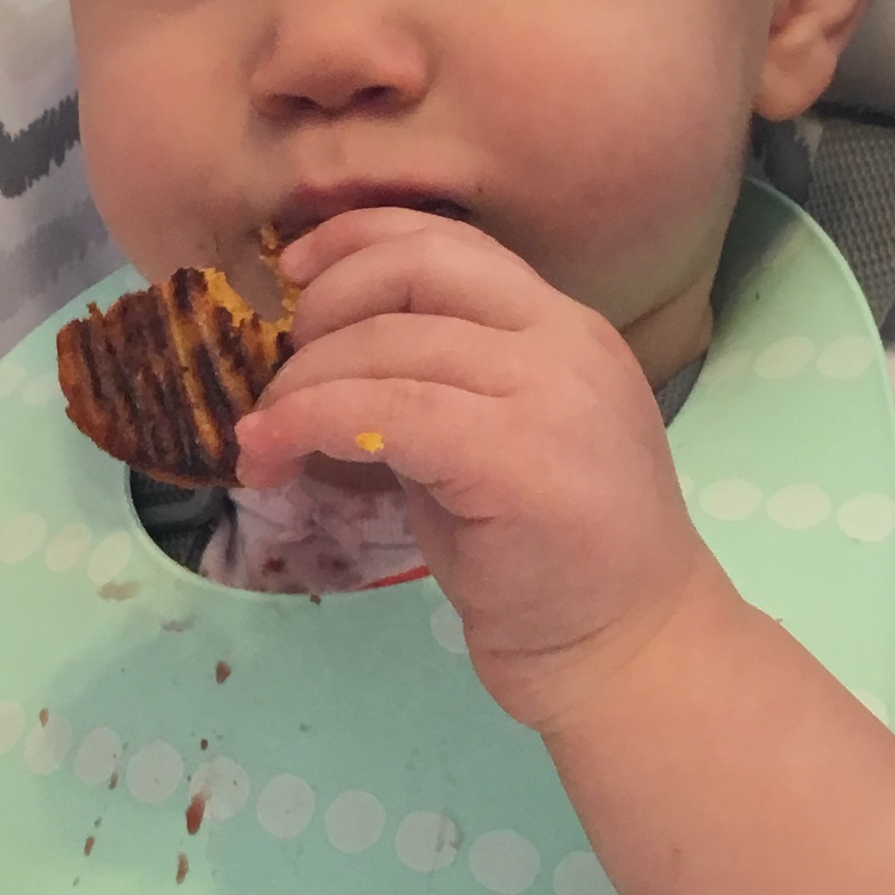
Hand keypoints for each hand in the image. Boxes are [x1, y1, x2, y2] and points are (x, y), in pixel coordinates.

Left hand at [237, 210, 718, 731]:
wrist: (631, 656)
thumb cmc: (552, 565)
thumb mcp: (491, 444)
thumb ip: (433, 384)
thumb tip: (322, 351)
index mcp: (565, 328)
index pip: (450, 240)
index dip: (356, 238)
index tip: (291, 271)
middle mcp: (567, 342)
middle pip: (416, 266)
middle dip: (322, 304)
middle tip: (278, 371)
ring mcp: (552, 396)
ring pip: (389, 344)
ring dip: (300, 384)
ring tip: (262, 434)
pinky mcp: (519, 458)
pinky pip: (386, 411)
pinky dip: (311, 420)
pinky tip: (273, 453)